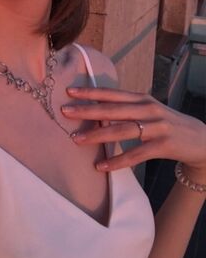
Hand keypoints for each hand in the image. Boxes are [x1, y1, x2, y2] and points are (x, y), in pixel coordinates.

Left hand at [61, 87, 205, 177]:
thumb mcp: (147, 110)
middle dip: (87, 111)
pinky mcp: (163, 145)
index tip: (70, 91)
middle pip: (112, 110)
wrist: (199, 139)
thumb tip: (95, 112)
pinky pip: (136, 154)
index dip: (90, 92)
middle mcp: (148, 109)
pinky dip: (117, 160)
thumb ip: (125, 109)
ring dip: (97, 135)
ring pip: (121, 130)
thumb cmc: (165, 124)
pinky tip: (101, 166)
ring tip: (76, 139)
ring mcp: (156, 126)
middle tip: (65, 112)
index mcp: (141, 98)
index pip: (111, 93)